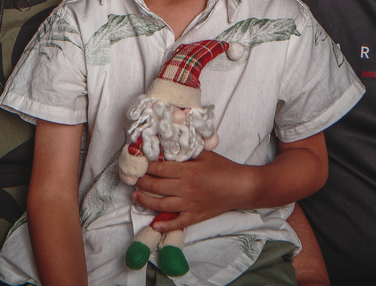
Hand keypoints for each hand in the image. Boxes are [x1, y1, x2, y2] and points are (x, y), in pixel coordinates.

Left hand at [131, 150, 257, 231]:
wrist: (241, 188)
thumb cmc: (224, 169)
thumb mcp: (205, 155)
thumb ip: (186, 153)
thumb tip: (168, 150)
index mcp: (188, 171)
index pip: (159, 169)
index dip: (146, 166)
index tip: (139, 164)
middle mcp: (185, 189)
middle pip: (156, 186)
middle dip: (141, 182)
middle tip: (134, 179)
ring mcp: (189, 205)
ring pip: (161, 204)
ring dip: (145, 201)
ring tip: (136, 196)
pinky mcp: (195, 216)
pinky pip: (176, 222)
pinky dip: (164, 225)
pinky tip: (154, 224)